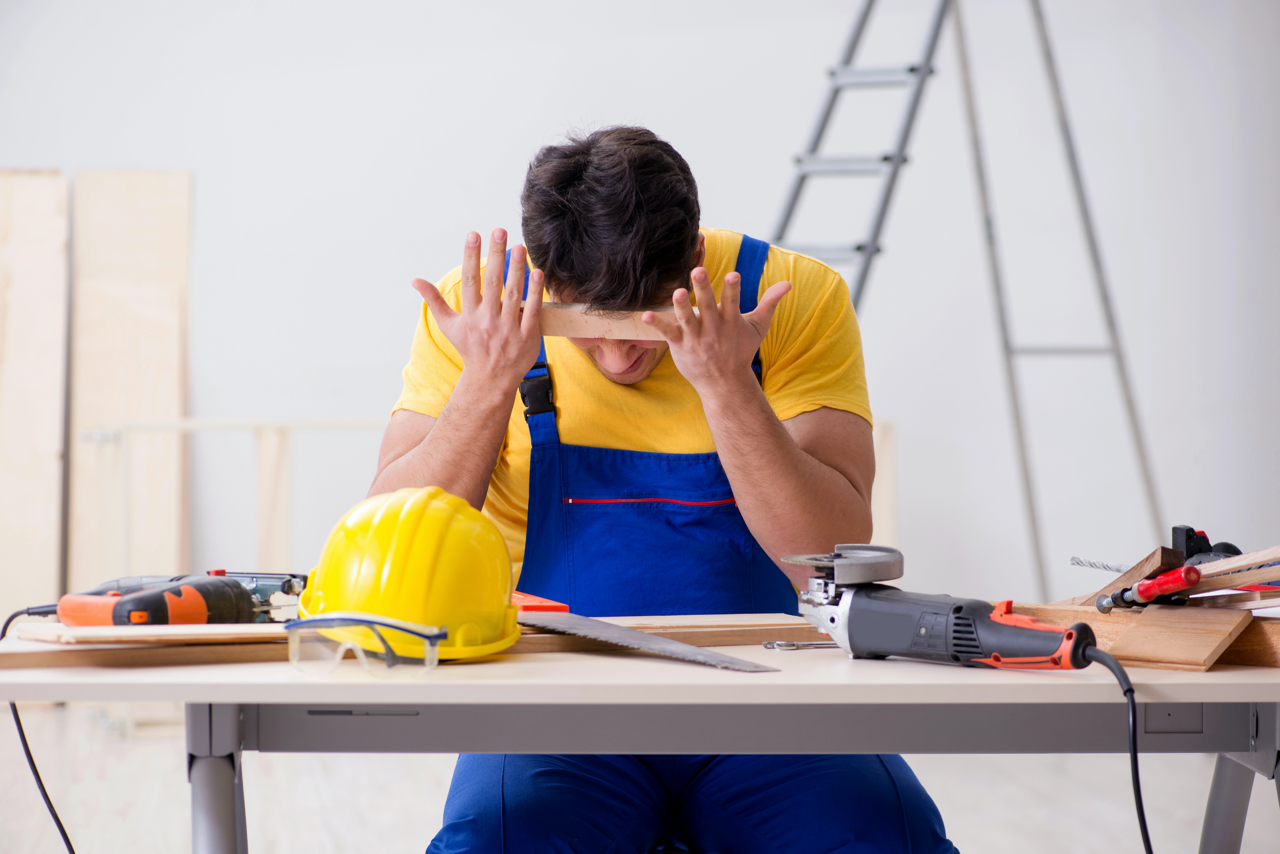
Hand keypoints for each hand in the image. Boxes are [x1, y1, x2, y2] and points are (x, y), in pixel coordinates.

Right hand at [413, 229, 544, 393]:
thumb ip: (434, 301)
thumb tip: (415, 280)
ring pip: (513, 294)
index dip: (471, 256)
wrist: (490, 379)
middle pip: (493, 283)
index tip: (474, 234)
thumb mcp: (449, 325)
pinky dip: (535, 293)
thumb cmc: (469, 348)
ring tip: (520, 246)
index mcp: (470, 315)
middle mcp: (488, 321)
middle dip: (496, 256)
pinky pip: (532, 311)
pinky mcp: (527, 337)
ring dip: (517, 269)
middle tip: (500, 230)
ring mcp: (508, 329)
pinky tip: (537, 273)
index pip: (470, 281)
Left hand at [641, 266, 790, 396]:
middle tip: (698, 271)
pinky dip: (657, 324)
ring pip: (687, 319)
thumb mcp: (758, 327)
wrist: (725, 384)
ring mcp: (696, 337)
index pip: (732, 301)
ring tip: (677, 292)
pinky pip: (667, 333)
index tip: (733, 274)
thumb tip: (789, 283)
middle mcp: (713, 328)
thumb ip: (770, 302)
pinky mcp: (680, 345)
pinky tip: (645, 314)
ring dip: (681, 306)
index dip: (732, 288)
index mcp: (731, 321)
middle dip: (703, 289)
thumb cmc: (741, 351)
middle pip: (707, 305)